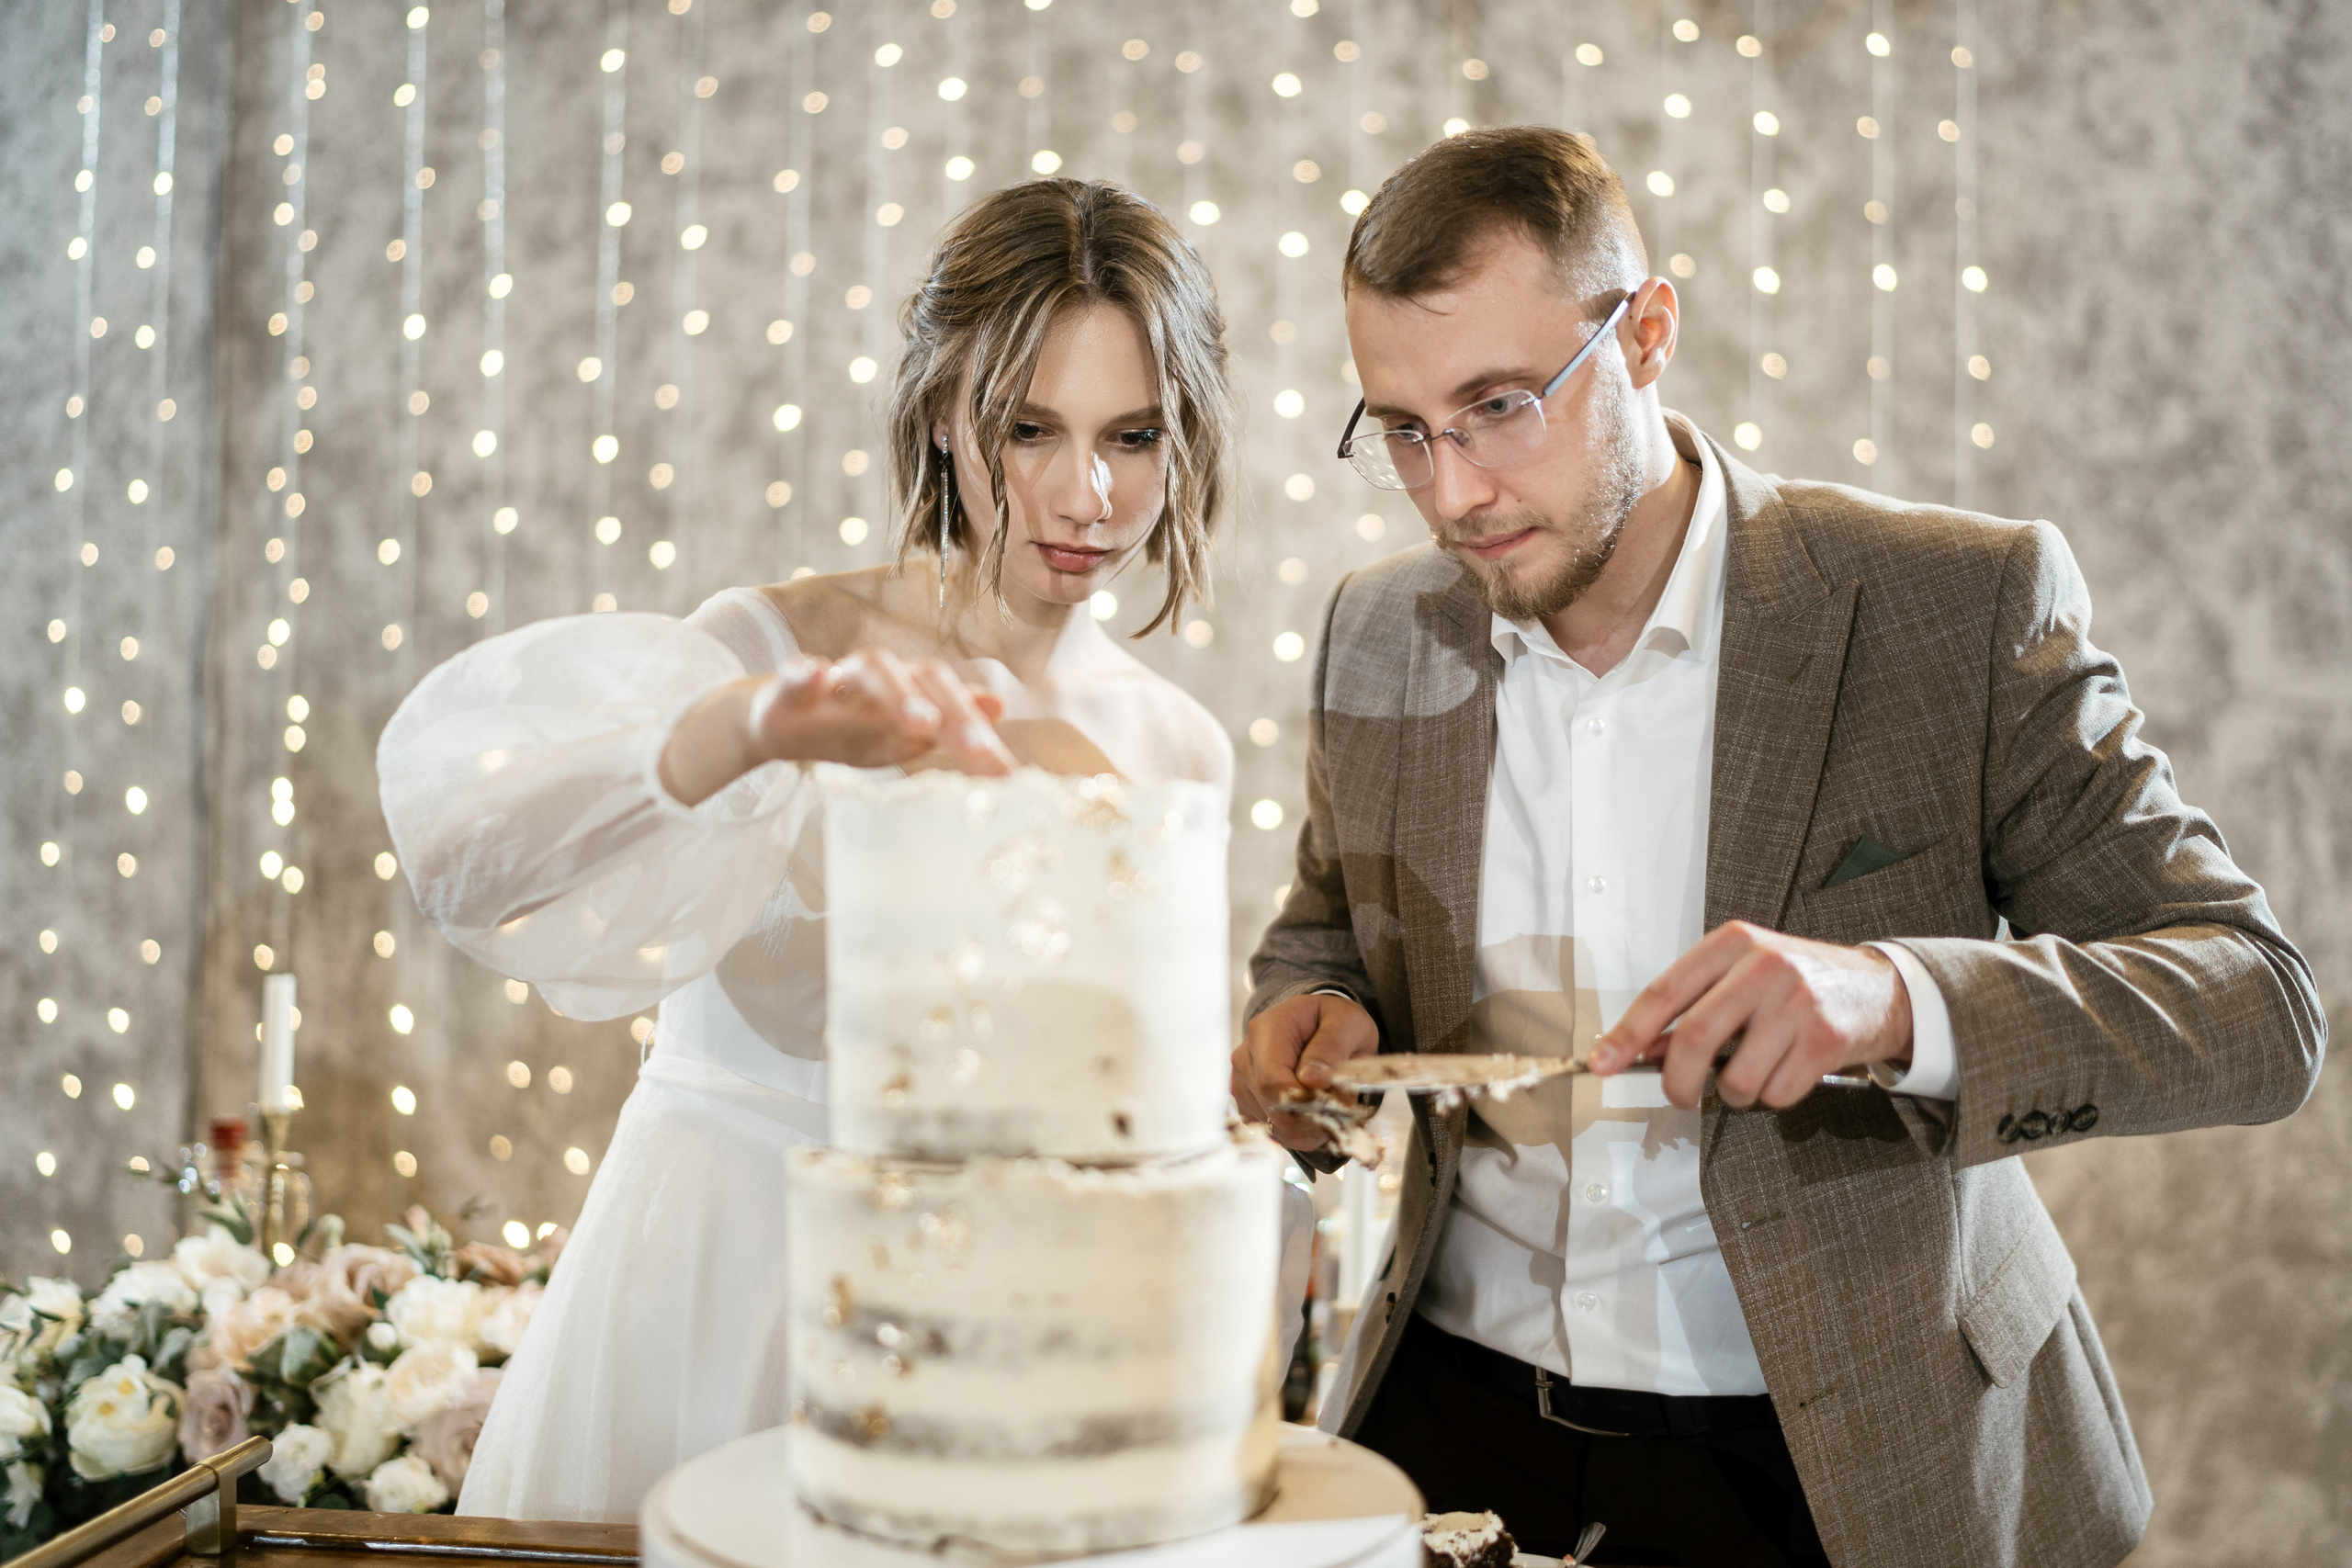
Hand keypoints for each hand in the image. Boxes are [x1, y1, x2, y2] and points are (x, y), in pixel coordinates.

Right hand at [753, 649, 1014, 774]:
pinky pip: (793, 674)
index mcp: (908, 690)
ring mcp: (834, 678)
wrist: (777, 723)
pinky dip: (805, 672)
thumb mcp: (899, 733)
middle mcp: (879, 676)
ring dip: (898, 692)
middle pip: (921, 677)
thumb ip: (946, 721)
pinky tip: (816, 673)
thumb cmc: (847, 729)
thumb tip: (1000, 706)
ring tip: (921, 723)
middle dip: (951, 711)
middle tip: (974, 748)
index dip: (979, 730)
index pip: (950, 699)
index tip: (1005, 772)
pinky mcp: (785, 688)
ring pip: (870, 669)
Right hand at [1231, 992, 1379, 1150]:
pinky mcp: (1246, 1102)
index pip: (1273, 1081)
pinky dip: (1297, 1131)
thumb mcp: (1347, 1023)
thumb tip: (1311, 1081)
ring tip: (1329, 1105)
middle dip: (1310, 1117)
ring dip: (1306, 1126)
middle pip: (1271, 1106)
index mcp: (1267, 1030)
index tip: (1334, 1106)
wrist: (1319, 1024)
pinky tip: (1313, 1112)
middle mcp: (1245, 1057)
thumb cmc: (1335, 1021)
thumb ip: (1331, 1049)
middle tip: (1341, 1109)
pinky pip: (1270, 1129)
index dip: (1304, 1102)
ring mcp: (1242, 1082)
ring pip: (1272, 1123)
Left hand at [1589, 922, 1911, 1110]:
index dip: (1628, 1033)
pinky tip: (1787, 1070)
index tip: (1604, 1062)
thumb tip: (1640, 1049)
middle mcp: (1763, 966)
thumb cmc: (1799, 983)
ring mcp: (1797, 1002)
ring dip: (1734, 1092)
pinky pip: (1776, 1093)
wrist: (1879, 988)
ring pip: (1735, 1077)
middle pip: (1694, 1038)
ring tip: (1752, 1071)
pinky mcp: (1825, 1039)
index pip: (1664, 993)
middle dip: (1676, 1081)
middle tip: (1679, 1094)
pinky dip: (1772, 1096)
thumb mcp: (1741, 975)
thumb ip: (1693, 1005)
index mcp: (1732, 944)